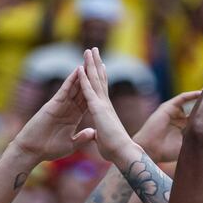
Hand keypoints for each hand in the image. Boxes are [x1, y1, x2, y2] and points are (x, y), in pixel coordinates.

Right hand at [11, 69, 91, 163]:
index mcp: (74, 117)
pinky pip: (64, 90)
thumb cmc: (49, 149)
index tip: (106, 82)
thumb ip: (81, 137)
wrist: (32, 151)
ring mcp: (60, 105)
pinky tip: (78, 70)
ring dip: (82, 74)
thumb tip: (93, 132)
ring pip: (74, 86)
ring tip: (90, 61)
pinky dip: (71, 80)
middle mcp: (68, 108)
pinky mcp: (52, 104)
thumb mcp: (70, 144)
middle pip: (82, 90)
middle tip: (99, 64)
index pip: (88, 101)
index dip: (96, 92)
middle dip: (90, 78)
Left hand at [75, 48, 135, 164]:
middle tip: (94, 50)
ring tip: (89, 50)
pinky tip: (80, 67)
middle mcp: (105, 103)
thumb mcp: (102, 139)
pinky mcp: (97, 108)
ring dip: (91, 64)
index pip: (102, 89)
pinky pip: (89, 90)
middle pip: (100, 79)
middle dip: (96, 64)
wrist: (122, 152)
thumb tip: (96, 135)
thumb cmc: (114, 149)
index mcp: (105, 110)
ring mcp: (102, 104)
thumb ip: (98, 134)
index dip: (101, 76)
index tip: (100, 65)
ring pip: (95, 79)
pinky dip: (84, 78)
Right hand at [132, 91, 200, 162]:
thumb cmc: (167, 152)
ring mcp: (174, 113)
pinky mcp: (167, 107)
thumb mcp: (189, 146)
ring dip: (202, 98)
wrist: (149, 150)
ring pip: (191, 102)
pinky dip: (192, 95)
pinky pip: (182, 98)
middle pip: (198, 110)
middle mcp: (180, 120)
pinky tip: (202, 92)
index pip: (201, 121)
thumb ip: (201, 141)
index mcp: (184, 130)